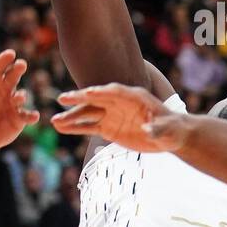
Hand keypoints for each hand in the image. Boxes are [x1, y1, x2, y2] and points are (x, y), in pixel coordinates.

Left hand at [0, 50, 39, 148]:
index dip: (5, 59)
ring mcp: (14, 103)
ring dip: (22, 96)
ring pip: (21, 96)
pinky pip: (26, 116)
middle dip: (18, 69)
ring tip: (19, 97)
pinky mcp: (19, 119)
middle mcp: (6, 88)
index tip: (10, 54)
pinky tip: (34, 116)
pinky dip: (32, 116)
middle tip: (21, 64)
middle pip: (14, 76)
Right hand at [54, 82, 182, 151]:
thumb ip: (159, 129)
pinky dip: (75, 128)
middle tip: (63, 98)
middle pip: (97, 99)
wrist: (169, 135)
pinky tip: (60, 128)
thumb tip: (148, 130)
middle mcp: (119, 103)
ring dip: (72, 116)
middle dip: (80, 98)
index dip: (102, 92)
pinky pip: (88, 127)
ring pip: (89, 114)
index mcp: (135, 97)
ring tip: (53, 120)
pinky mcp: (108, 128)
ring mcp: (111, 115)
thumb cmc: (172, 129)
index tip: (87, 93)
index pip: (115, 92)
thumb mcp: (169, 130)